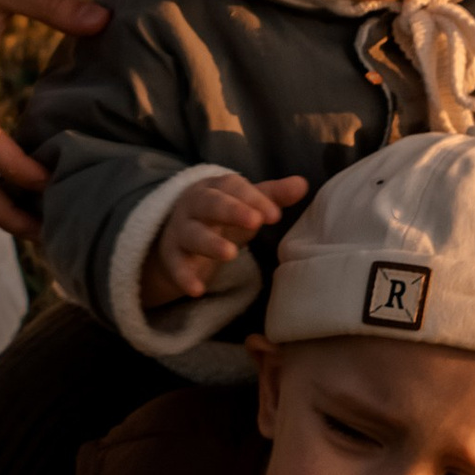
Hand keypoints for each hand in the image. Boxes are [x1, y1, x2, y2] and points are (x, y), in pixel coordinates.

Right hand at [138, 170, 308, 310]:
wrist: (176, 236)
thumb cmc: (220, 216)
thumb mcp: (245, 206)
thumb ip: (272, 196)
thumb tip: (303, 184)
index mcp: (216, 187)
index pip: (234, 187)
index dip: (254, 199)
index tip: (275, 215)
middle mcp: (195, 204)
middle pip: (210, 204)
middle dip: (231, 210)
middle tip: (255, 222)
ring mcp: (180, 230)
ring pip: (192, 234)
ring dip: (210, 243)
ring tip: (230, 254)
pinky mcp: (171, 256)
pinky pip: (175, 266)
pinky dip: (184, 277)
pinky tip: (197, 290)